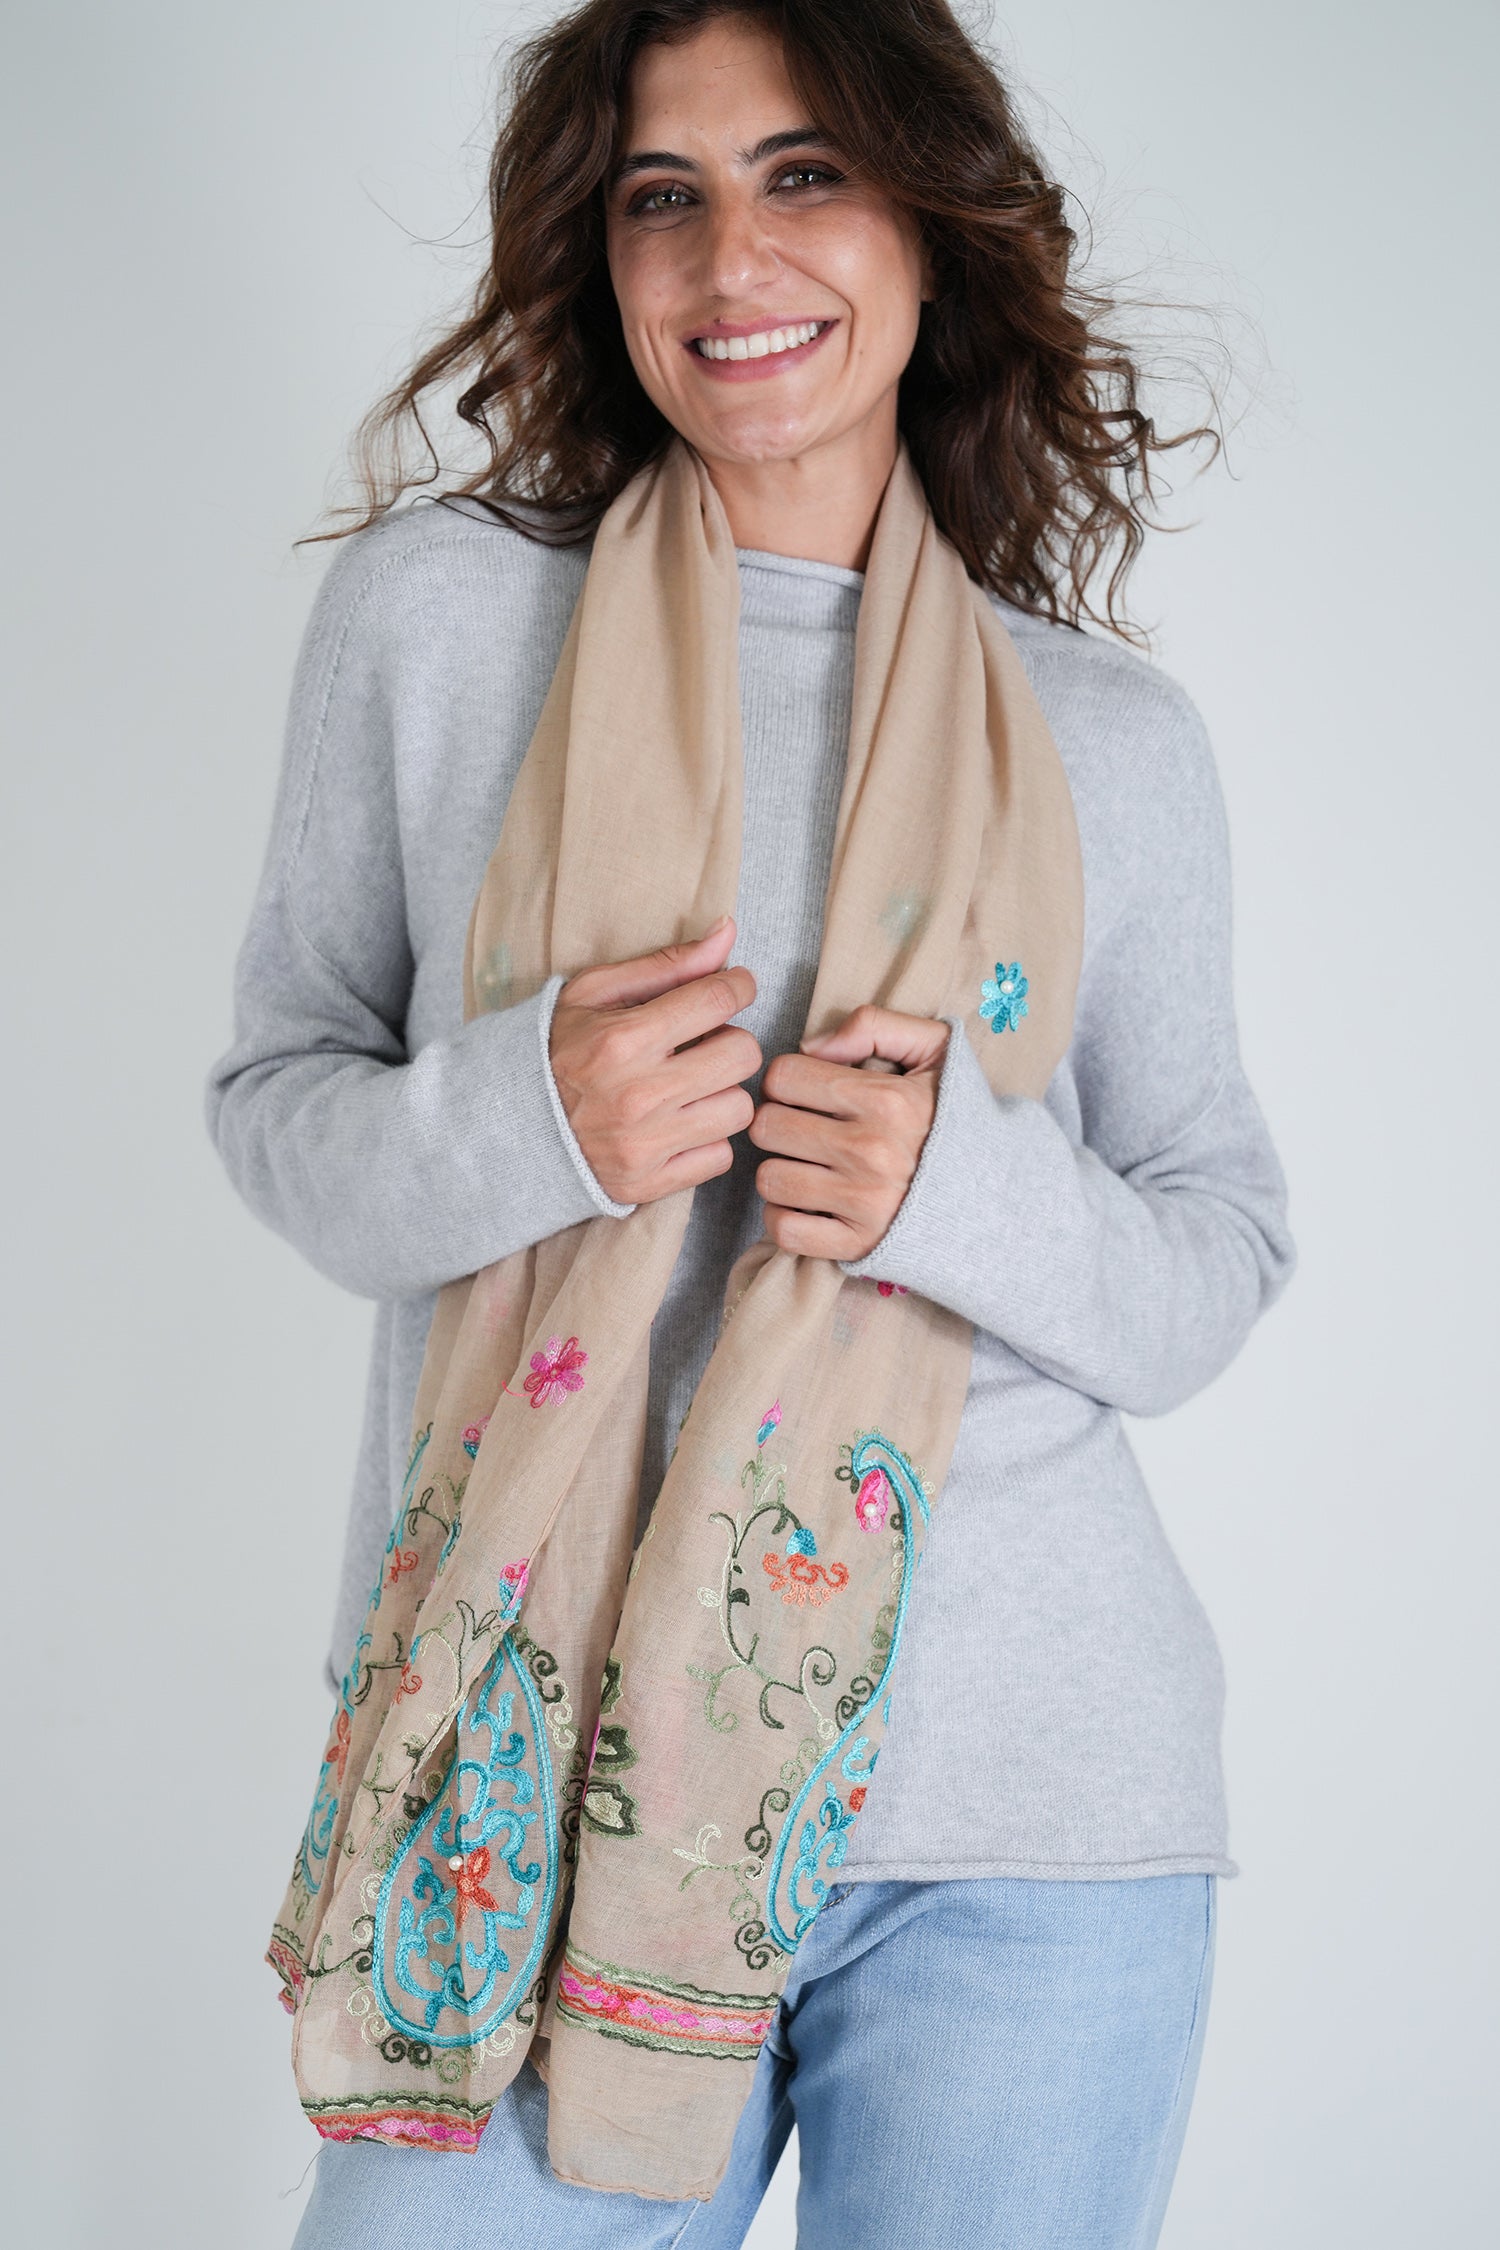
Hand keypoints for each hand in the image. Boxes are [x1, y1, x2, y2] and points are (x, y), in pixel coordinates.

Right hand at [549, 916, 759, 1204]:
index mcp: (624, 1040)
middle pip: (743, 1055)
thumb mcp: (595, 994)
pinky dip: (708, 1138)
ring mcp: (645, 1145)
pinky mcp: (648, 1183)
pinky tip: (680, 1122)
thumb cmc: (555, 1049)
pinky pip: (720, 1156)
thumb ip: (666, 965)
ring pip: (739, 1109)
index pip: (719, 1000)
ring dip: (722, 1092)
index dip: (738, 986)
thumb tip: (727, 931)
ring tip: (691, 1085)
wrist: (505, 1124)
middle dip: (730, 1040)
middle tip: (704, 1041)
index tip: (734, 987)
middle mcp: (639, 1095)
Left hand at [748, 1005, 949, 1259]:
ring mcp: (863, 1202)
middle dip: (779, 1121)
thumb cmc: (957, 1117)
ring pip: (769, 1179)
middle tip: (805, 1129)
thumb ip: (875, 1024)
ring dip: (781, 1170)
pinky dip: (786, 1217)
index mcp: (885, 1099)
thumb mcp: (936, 1050)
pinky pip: (784, 1230)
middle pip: (767, 1127)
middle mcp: (870, 1151)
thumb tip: (811, 1046)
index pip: (783, 1076)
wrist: (1001, 1193)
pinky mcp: (858, 1245)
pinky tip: (808, 1203)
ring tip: (809, 1166)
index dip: (789, 1079)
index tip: (808, 1092)